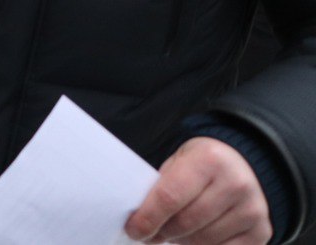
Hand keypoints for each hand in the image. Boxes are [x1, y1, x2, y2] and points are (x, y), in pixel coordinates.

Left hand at [125, 137, 271, 243]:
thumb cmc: (201, 166)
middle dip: (163, 232)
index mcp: (208, 159)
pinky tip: (196, 237)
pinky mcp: (262, 231)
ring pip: (203, 240)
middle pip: (186, 222)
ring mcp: (252, 209)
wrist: (243, 166)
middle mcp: (235, 183)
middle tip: (151, 233)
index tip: (134, 230)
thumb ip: (161, 189)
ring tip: (175, 232)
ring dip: (182, 241)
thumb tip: (140, 224)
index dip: (148, 218)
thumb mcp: (179, 163)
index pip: (169, 197)